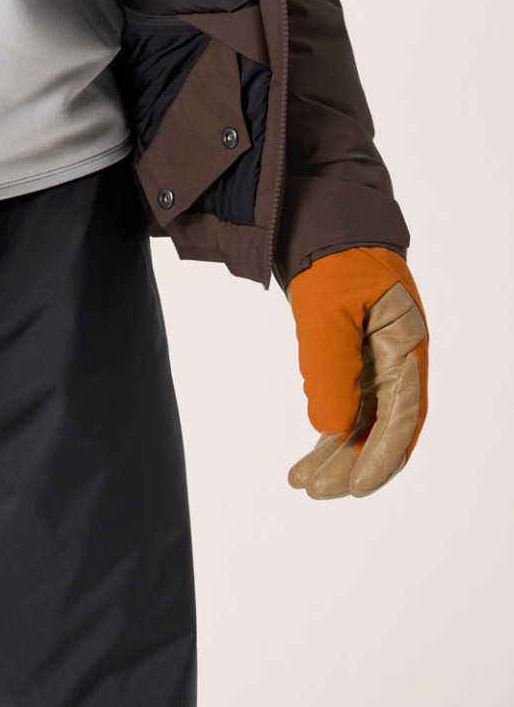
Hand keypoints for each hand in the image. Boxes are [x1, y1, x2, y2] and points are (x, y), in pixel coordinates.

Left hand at [287, 246, 427, 499]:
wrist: (321, 217)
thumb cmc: (332, 256)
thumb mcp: (326, 309)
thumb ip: (330, 367)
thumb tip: (331, 428)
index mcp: (406, 345)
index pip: (401, 417)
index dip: (381, 458)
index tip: (356, 489)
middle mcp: (397, 358)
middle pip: (383, 427)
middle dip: (352, 464)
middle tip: (314, 490)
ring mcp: (376, 359)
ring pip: (363, 421)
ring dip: (337, 453)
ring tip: (302, 481)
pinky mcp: (354, 357)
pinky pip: (348, 403)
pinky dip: (330, 428)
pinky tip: (311, 452)